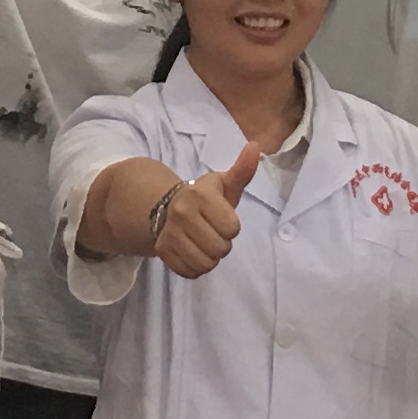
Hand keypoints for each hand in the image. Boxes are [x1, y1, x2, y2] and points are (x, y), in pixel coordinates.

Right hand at [152, 141, 269, 278]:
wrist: (168, 208)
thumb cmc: (205, 198)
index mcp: (200, 195)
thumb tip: (255, 146)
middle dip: (222, 244)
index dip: (231, 226)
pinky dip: (195, 267)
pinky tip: (192, 252)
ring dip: (210, 258)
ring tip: (203, 242)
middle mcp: (182, 213)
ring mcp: (169, 233)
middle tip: (213, 232)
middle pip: (220, 249)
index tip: (222, 218)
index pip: (232, 229)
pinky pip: (190, 272)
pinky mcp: (162, 251)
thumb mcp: (224, 184)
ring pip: (205, 264)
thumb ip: (242, 170)